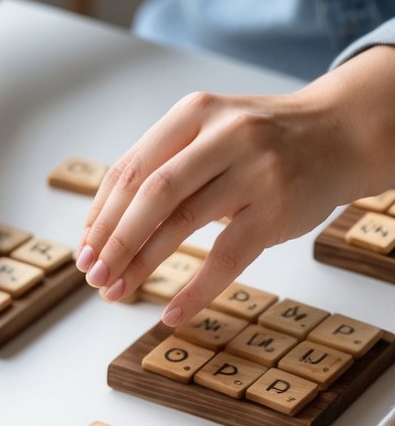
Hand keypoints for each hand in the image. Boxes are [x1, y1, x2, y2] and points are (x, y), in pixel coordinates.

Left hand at [75, 47, 394, 324]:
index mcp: (194, 113)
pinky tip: (171, 312)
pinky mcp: (278, 209)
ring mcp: (254, 171)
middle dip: (114, 240)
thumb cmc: (264, 141)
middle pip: (151, 194)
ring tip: (117, 291)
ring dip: (142, 264)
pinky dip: (195, 290)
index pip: (131, 168)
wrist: (341, 134)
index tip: (84, 248)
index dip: (101, 213)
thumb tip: (107, 228)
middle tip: (93, 275)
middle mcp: (223, 135)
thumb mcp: (213, 131)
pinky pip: (227, 256)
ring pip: (182, 223)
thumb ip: (167, 164)